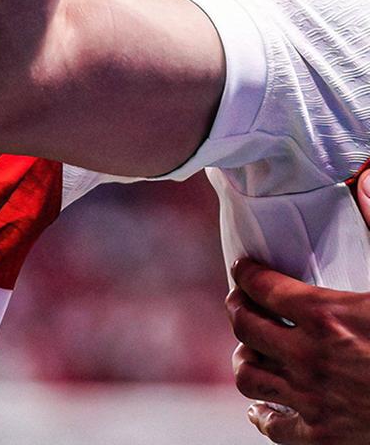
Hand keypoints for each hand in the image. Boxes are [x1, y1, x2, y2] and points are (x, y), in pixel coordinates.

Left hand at [228, 170, 369, 442]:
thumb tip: (365, 178)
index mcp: (327, 315)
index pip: (259, 285)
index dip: (247, 273)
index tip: (247, 268)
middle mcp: (311, 357)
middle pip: (244, 325)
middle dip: (239, 308)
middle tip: (245, 302)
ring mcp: (315, 401)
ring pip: (248, 373)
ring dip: (247, 355)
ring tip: (255, 346)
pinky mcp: (324, 438)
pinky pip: (272, 425)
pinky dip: (262, 412)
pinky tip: (266, 402)